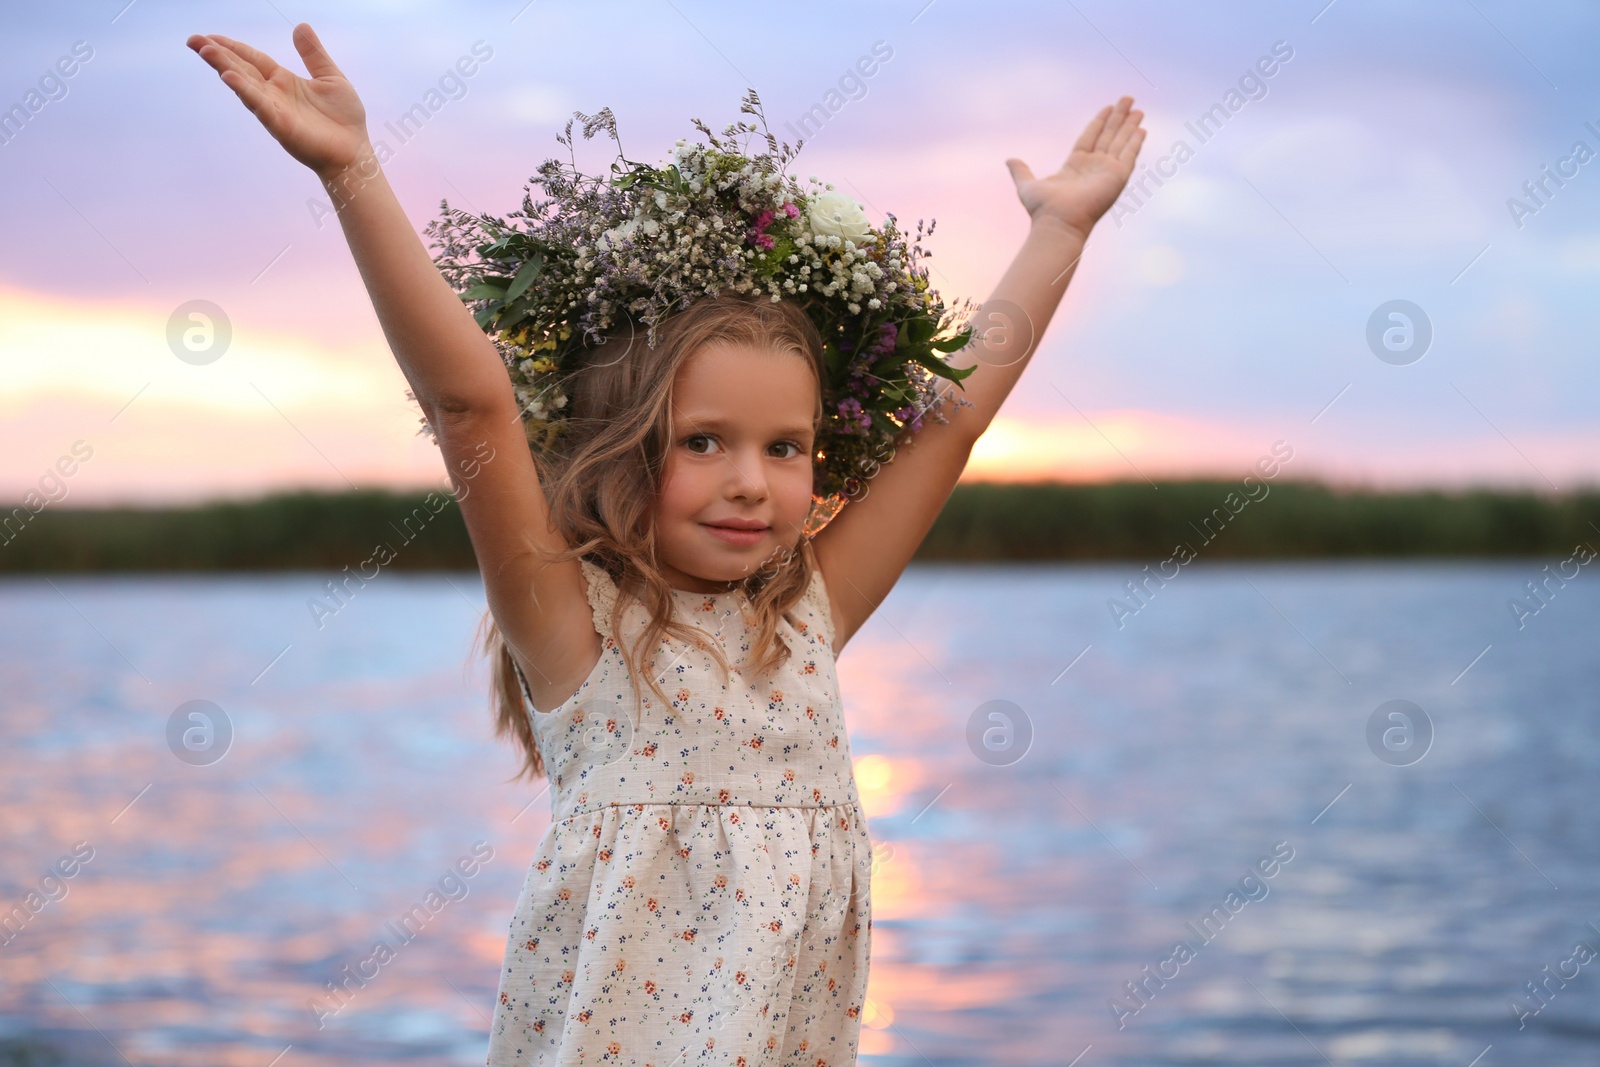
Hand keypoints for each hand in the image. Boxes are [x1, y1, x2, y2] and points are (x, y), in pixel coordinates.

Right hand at [186, 23, 370, 181]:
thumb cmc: (344, 119)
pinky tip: (230, 79)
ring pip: (245, 85)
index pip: (252, 59)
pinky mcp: (281, 126)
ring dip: (225, 68)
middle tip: (193, 40)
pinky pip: (260, 106)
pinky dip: (245, 92)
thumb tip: (300, 25)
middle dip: (217, 55)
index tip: (210, 36)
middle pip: (241, 69)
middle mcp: (273, 94)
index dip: (232, 47)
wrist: (355, 152)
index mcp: (283, 81)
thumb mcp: (331, 77)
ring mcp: (275, 110)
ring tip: (206, 51)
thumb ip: (313, 54)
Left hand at [1005, 96, 1145, 241]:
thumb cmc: (1043, 209)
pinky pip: (1129, 155)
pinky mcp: (1117, 176)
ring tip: (1138, 109)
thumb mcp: (1026, 185)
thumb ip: (1020, 171)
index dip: (1099, 122)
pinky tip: (1141, 129)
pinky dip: (1135, 142)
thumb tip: (1009, 160)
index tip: (1108, 107)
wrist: (1058, 222)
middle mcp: (1094, 167)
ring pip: (1121, 142)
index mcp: (1076, 165)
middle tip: (1128, 99)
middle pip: (1109, 135)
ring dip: (1130, 125)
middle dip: (1119, 118)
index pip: (1090, 137)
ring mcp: (1107, 171)